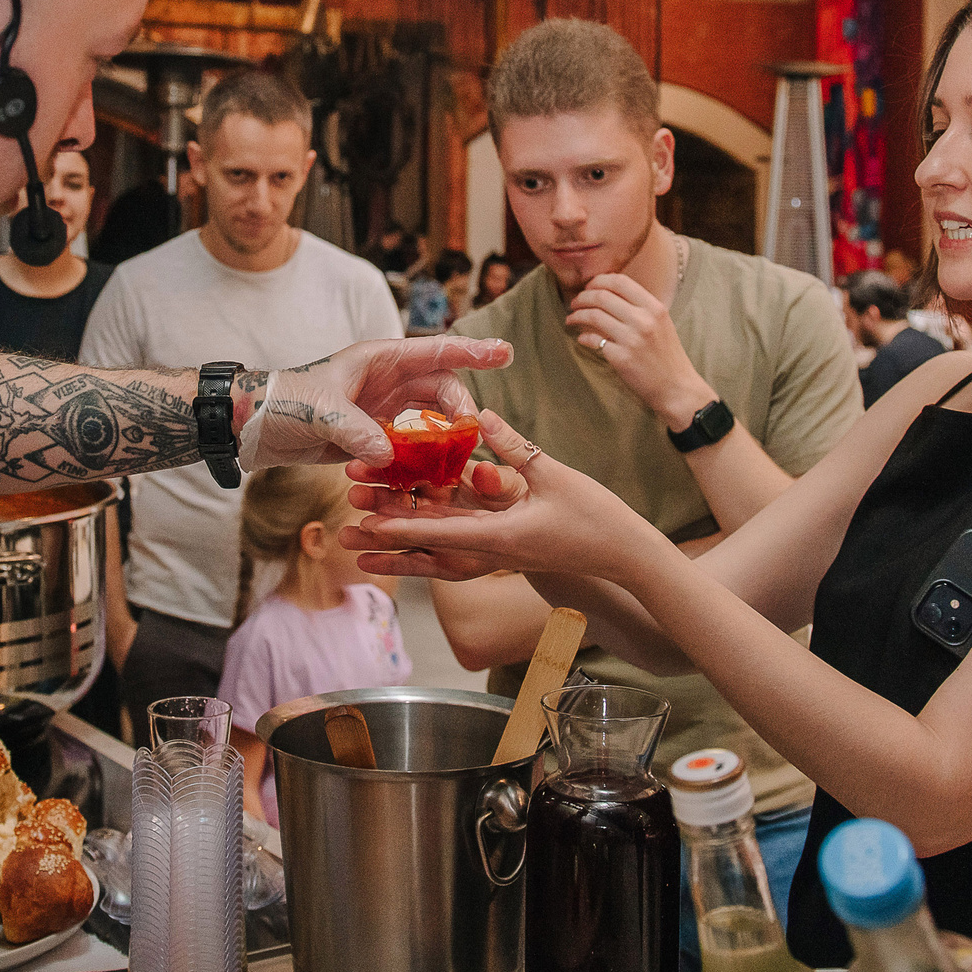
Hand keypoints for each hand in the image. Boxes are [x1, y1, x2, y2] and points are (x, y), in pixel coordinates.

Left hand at [242, 335, 512, 466]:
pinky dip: (418, 462)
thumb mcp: (319, 412)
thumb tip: (390, 455)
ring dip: (442, 442)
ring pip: (429, 423)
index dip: (472, 351)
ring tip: (454, 464)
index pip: (435, 351)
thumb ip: (356, 431)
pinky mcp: (372, 438)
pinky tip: (425, 481)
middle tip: (469, 438)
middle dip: (459, 413)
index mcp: (380, 359)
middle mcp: (387, 381)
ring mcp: (381, 410)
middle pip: (441, 392)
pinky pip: (409, 448)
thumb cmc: (283, 403)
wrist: (252, 427)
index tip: (505, 352)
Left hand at [338, 410, 658, 582]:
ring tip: (356, 534)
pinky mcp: (503, 546)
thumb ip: (516, 446)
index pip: (440, 533)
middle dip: (388, 533)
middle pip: (428, 543)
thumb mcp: (555, 475)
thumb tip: (483, 415)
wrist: (624, 556)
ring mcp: (496, 552)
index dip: (402, 525)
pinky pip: (457, 542)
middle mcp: (490, 550)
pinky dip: (428, 534)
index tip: (367, 521)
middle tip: (346, 526)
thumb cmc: (597, 517)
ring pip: (436, 547)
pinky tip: (405, 523)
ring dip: (400, 539)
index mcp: (500, 537)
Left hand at [565, 272, 711, 429]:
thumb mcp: (661, 324)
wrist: (676, 388)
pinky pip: (593, 340)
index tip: (589, 287)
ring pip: (593, 316)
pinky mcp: (621, 358)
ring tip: (571, 319)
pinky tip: (582, 339)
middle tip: (574, 303)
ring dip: (577, 315)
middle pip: (602, 296)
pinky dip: (583, 338)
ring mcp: (632, 339)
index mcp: (654, 308)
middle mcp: (644, 320)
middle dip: (582, 297)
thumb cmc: (667, 355)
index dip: (599, 281)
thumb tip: (609, 293)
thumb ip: (641, 308)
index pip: (620, 281)